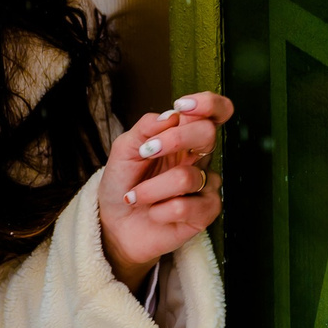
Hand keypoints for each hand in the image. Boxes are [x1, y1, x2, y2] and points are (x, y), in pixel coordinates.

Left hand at [99, 92, 231, 291]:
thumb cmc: (122, 184)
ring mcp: (205, 185)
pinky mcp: (205, 213)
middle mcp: (199, 158)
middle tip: (147, 152)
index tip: (182, 106)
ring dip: (150, 189)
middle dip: (174, 140)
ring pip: (186, 177)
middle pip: (207, 134)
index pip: (213, 112)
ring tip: (134, 197)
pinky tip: (154, 214)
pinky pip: (185, 207)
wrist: (114, 224)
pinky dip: (160, 211)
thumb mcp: (124, 150)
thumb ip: (146, 128)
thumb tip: (172, 114)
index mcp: (183, 137)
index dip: (208, 103)